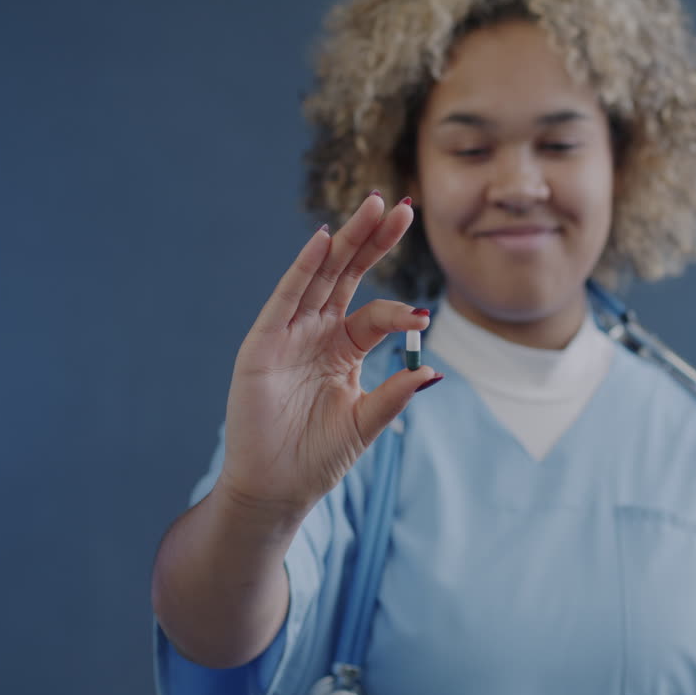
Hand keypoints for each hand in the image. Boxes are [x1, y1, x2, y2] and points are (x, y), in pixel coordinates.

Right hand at [216, 194, 437, 516]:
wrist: (276, 488)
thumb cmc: (318, 458)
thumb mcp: (366, 423)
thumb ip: (395, 394)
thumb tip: (432, 369)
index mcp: (344, 349)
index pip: (375, 314)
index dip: (398, 313)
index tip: (422, 318)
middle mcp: (317, 333)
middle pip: (349, 275)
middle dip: (374, 240)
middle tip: (402, 206)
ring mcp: (289, 334)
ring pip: (321, 276)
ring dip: (346, 241)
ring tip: (374, 207)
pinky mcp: (263, 344)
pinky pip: (286, 299)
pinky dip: (303, 269)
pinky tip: (322, 241)